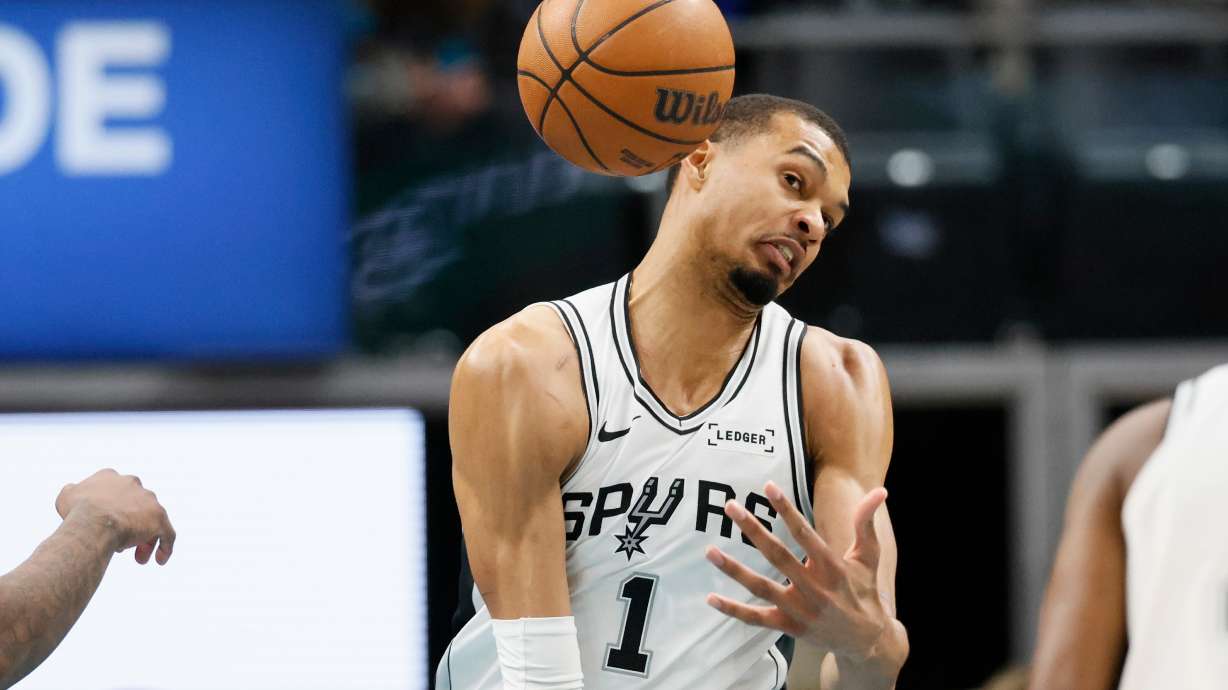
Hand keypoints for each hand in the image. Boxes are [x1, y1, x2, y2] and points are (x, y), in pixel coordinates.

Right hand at [56, 468, 176, 564]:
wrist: (93, 521)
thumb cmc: (76, 512)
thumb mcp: (66, 496)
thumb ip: (73, 492)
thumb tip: (74, 491)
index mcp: (113, 478)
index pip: (116, 495)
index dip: (111, 513)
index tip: (104, 528)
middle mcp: (134, 484)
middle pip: (135, 508)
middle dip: (130, 526)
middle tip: (122, 547)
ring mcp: (149, 500)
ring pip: (152, 521)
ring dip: (146, 540)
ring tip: (139, 558)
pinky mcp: (159, 517)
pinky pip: (168, 533)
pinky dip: (165, 546)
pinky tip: (159, 560)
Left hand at [705, 481, 892, 662]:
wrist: (867, 640)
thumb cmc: (864, 590)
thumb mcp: (869, 557)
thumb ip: (866, 523)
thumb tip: (879, 490)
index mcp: (833, 567)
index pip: (805, 533)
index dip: (786, 509)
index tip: (768, 487)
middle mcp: (814, 588)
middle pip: (777, 555)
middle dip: (753, 529)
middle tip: (730, 507)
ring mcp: (799, 610)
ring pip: (761, 587)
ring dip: (734, 569)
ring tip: (709, 552)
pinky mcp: (789, 626)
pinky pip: (756, 619)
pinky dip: (733, 610)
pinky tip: (711, 598)